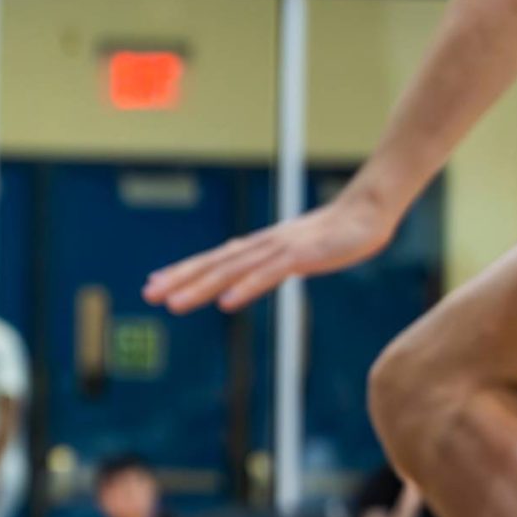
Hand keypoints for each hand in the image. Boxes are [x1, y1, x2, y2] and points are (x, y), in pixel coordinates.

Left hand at [144, 189, 397, 313]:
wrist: (367, 212)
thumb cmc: (332, 234)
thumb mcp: (293, 251)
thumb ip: (267, 263)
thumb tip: (244, 276)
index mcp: (257, 247)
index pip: (211, 260)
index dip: (181, 272)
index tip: (152, 285)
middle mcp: (261, 246)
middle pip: (213, 265)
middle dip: (179, 280)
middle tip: (148, 295)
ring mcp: (280, 249)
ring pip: (232, 271)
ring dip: (201, 287)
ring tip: (174, 304)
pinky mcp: (302, 255)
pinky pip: (269, 275)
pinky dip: (246, 288)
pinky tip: (226, 302)